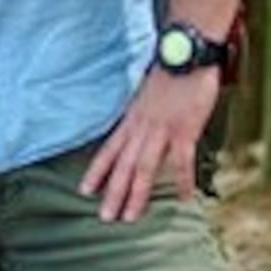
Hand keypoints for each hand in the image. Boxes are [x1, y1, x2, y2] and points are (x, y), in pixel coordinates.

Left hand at [79, 67, 219, 221]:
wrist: (186, 53)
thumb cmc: (171, 71)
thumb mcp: (147, 95)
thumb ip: (142, 115)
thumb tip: (141, 129)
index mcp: (132, 118)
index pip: (109, 150)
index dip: (96, 171)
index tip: (84, 191)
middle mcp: (142, 127)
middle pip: (123, 166)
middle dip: (113, 193)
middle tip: (104, 218)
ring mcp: (162, 129)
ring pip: (144, 168)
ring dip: (136, 194)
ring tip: (129, 217)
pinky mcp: (184, 129)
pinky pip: (181, 161)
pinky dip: (182, 181)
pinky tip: (182, 198)